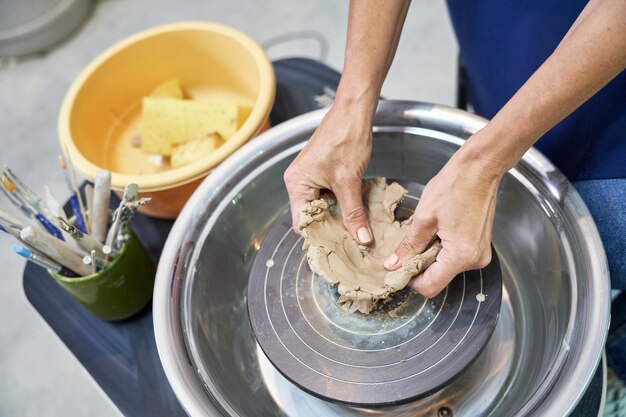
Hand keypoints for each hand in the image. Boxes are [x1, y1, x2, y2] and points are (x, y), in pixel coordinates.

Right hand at [284, 101, 373, 243]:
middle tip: (351, 245)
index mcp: (296, 184)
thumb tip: (361, 239)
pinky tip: (357, 212)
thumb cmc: (346, 139)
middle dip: (332, 229)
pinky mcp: (323, 173)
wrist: (354, 111)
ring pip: (324, 207)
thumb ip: (354, 212)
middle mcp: (299, 182)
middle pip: (313, 216)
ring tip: (356, 231)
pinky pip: (330, 196)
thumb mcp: (350, 181)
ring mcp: (311, 177)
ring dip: (340, 217)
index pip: (302, 222)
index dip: (319, 236)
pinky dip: (343, 204)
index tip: (337, 250)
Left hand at [383, 142, 501, 297]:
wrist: (479, 169)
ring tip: (425, 233)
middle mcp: (475, 260)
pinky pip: (455, 257)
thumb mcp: (424, 218)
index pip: (430, 286)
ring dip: (430, 257)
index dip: (410, 280)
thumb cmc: (454, 186)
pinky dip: (442, 250)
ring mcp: (480, 254)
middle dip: (419, 266)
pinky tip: (437, 231)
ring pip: (446, 268)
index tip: (397, 268)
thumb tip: (393, 265)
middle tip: (406, 247)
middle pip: (438, 278)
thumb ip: (408, 246)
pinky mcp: (480, 246)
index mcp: (461, 256)